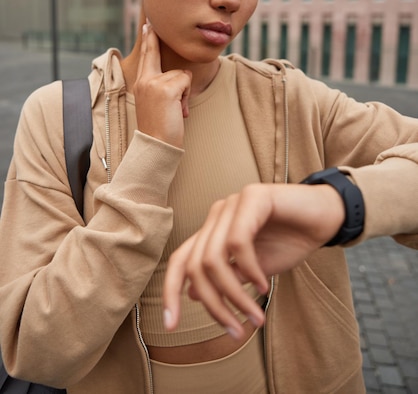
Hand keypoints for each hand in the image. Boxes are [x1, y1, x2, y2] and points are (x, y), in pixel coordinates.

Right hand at [133, 23, 191, 147]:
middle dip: (152, 37)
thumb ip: (164, 86)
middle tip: (150, 22)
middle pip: (154, 52)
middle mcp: (144, 80)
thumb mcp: (158, 103)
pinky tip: (178, 111)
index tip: (148, 24)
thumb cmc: (161, 128)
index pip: (147, 56)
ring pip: (181, 74)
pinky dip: (187, 97)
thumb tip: (182, 76)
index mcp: (141, 83)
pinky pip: (186, 81)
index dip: (148, 39)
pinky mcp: (165, 88)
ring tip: (175, 110)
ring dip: (184, 92)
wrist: (156, 146)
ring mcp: (153, 83)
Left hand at [163, 183, 344, 338]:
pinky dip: (249, 270)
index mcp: (214, 230)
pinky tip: (264, 284)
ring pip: (213, 257)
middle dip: (214, 304)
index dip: (170, 292)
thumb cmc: (291, 240)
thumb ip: (228, 278)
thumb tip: (192, 294)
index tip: (170, 326)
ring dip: (234, 295)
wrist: (326, 217)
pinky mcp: (253, 196)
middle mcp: (218, 214)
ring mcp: (233, 203)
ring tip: (255, 315)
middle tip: (236, 330)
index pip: (181, 260)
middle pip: (196, 266)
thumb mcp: (255, 270)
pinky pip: (238, 242)